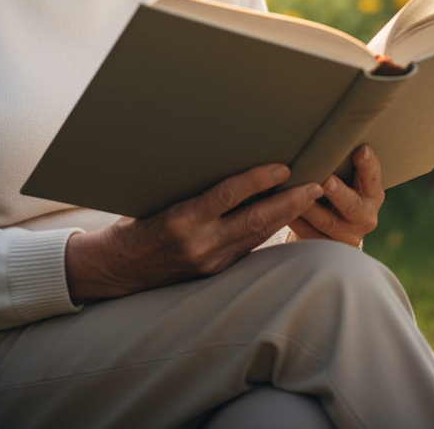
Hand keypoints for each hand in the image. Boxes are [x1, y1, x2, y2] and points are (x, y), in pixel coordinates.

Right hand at [65, 164, 322, 301]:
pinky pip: (249, 247)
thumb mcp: (160, 198)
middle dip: (290, 202)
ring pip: (258, 235)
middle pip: (255, 220)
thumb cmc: (136, 220)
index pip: (229, 195)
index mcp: (182, 219)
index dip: (259, 180)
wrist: (117, 269)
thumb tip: (231, 161)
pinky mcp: (214, 273)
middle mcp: (199, 243)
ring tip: (310, 196)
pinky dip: (269, 229)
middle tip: (316, 185)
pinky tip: (285, 216)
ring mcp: (209, 262)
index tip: (284, 167)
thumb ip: (195, 188)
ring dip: (286, 216)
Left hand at [286, 144, 383, 247]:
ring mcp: (347, 235)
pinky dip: (296, 222)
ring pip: (327, 222)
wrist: (332, 228)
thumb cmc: (336, 189)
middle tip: (327, 181)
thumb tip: (323, 131)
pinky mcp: (327, 248)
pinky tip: (283, 211)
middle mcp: (365, 216)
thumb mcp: (346, 177)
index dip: (368, 165)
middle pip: (351, 205)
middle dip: (338, 193)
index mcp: (372, 193)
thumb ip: (340, 162)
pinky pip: (310, 236)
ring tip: (295, 194)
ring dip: (309, 207)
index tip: (360, 149)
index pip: (372, 177)